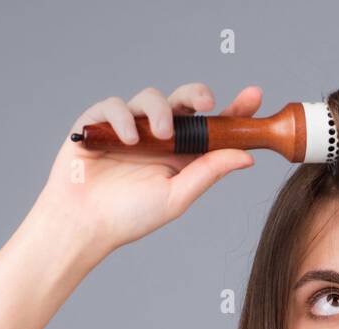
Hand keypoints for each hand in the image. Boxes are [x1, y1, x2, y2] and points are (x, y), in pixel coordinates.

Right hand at [39, 83, 260, 257]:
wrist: (84, 225)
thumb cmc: (130, 217)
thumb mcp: (177, 197)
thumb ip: (208, 172)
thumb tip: (247, 156)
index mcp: (182, 154)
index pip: (212, 126)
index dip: (234, 110)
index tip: (254, 96)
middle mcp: (158, 137)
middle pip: (184, 101)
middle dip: (197, 94)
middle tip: (206, 103)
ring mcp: (130, 128)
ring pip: (150, 97)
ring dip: (159, 111)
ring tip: (160, 135)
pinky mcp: (99, 124)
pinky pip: (114, 105)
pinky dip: (123, 117)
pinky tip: (129, 138)